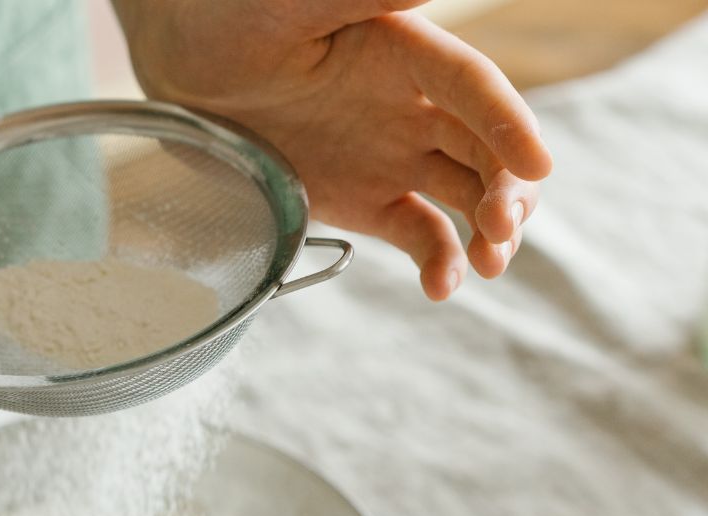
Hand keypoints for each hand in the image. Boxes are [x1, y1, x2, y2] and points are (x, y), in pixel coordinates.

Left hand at [115, 0, 552, 299]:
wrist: (177, 69)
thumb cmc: (226, 16)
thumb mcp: (290, 6)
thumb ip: (366, 0)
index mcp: (403, 50)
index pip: (472, 88)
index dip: (508, 125)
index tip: (537, 166)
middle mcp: (409, 104)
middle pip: (483, 146)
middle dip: (506, 189)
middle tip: (502, 230)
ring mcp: (390, 156)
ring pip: (462, 193)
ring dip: (487, 231)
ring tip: (488, 266)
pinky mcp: (365, 201)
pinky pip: (417, 232)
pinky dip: (436, 260)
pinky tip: (441, 287)